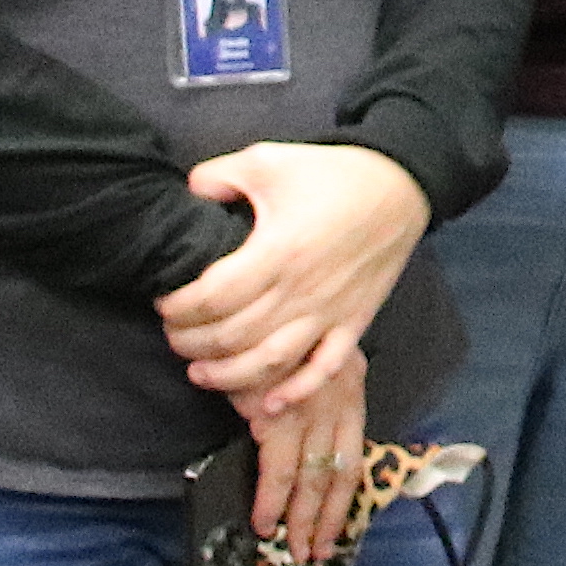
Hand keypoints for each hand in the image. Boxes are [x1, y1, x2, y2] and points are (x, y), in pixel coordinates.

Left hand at [158, 142, 433, 404]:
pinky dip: (294, 392)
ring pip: (270, 363)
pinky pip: (323, 370)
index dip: (179, 307)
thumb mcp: (269, 160)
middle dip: (191, 343)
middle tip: (173, 336)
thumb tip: (188, 193)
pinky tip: (267, 405)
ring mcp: (328, 313)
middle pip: (232, 336)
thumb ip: (219, 176)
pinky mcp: (352, 324)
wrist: (402, 187)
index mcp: (277, 251)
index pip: (212, 297)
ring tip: (199, 373)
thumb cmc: (333, 174)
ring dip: (228, 376)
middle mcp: (300, 291)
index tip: (164, 303)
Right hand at [249, 335, 372, 562]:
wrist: (246, 299)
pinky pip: (277, 471)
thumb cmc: (270, 325)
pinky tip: (265, 524)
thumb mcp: (308, 351)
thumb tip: (303, 429)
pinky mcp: (277, 415)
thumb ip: (313, 387)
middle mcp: (339, 401)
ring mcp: (310, 410)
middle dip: (326, 519)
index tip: (337, 526)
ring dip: (301, 520)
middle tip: (316, 553)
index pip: (354, 453)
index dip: (346, 496)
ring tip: (293, 550)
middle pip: (339, 474)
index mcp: (350, 385)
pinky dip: (271, 502)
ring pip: (312, 479)